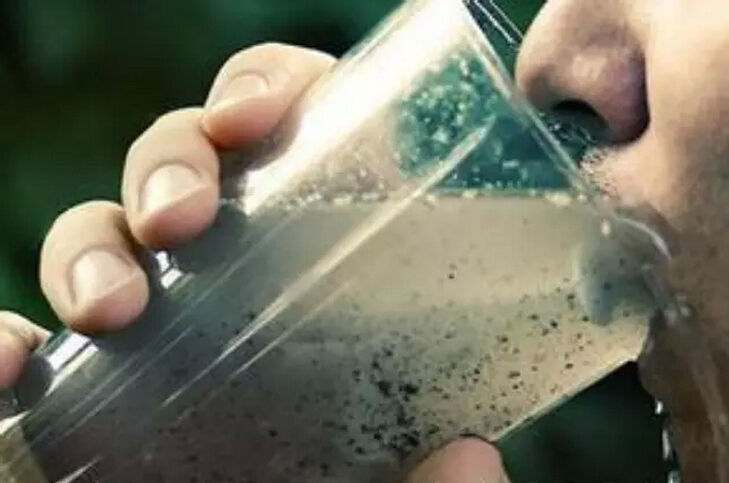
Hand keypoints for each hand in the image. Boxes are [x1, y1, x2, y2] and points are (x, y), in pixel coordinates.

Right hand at [0, 42, 510, 482]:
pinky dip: (7, 332)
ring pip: (105, 230)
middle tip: (178, 222)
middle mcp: (239, 269)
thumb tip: (470, 461)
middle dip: (167, 163)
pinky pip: (36, 328)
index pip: (297, 126)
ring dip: (90, 243)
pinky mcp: (99, 380)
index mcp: (326, 253)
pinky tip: (12, 359)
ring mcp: (164, 317)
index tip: (254, 117)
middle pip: (188, 163)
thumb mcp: (399, 472)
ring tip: (107, 305)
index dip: (270, 88)